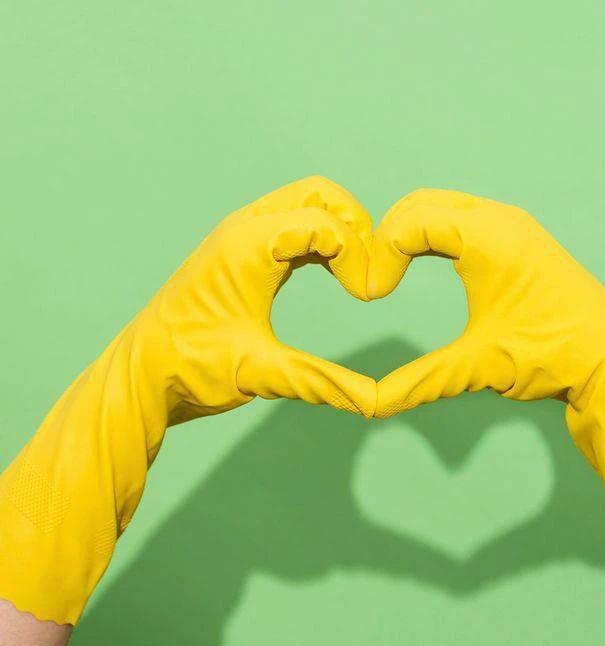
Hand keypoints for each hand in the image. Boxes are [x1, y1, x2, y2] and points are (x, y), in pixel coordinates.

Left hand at [0, 176, 376, 624]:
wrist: (142, 373)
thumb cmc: (191, 368)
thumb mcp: (259, 374)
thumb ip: (320, 382)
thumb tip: (374, 403)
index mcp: (248, 246)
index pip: (325, 222)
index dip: (359, 254)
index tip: (368, 297)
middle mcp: (244, 228)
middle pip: (319, 194)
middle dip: (355, 226)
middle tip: (368, 274)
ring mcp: (241, 236)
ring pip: (306, 205)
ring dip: (339, 230)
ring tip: (355, 276)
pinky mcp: (242, 252)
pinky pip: (291, 227)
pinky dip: (320, 240)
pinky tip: (333, 274)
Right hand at [368, 187, 604, 417]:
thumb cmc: (549, 358)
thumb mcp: (475, 367)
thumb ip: (415, 382)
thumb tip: (367, 406)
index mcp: (488, 236)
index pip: (410, 221)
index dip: (380, 255)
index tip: (373, 296)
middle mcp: (501, 219)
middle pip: (420, 203)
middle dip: (389, 236)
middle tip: (376, 280)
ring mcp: (514, 226)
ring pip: (442, 207)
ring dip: (412, 233)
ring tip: (394, 273)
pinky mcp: (520, 240)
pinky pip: (463, 219)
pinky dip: (435, 234)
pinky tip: (428, 265)